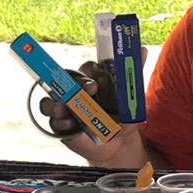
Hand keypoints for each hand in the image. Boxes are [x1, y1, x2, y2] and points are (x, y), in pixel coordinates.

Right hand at [38, 53, 149, 167]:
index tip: (96, 83)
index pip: (86, 69)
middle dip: (74, 86)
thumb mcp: (131, 97)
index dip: (89, 73)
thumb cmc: (124, 116)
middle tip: (88, 91)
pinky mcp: (60, 125)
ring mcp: (65, 108)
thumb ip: (134, 74)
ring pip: (49, 101)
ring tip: (63, 109)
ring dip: (54, 104)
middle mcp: (75, 91)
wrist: (120, 143)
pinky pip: (53, 122)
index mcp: (92, 79)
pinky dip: (60, 123)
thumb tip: (142, 49)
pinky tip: (70, 125)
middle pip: (65, 82)